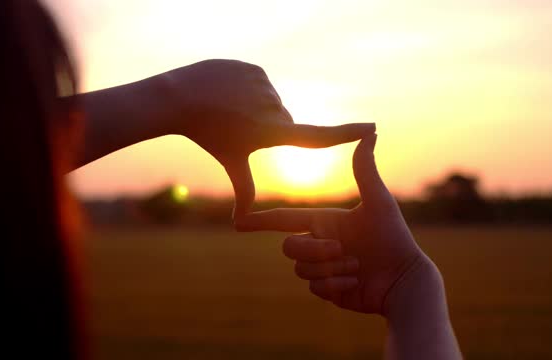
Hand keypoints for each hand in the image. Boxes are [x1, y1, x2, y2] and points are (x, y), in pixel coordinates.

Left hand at [163, 59, 375, 217]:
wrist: (180, 98)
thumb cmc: (208, 135)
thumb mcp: (230, 161)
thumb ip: (243, 188)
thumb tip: (241, 223)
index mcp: (271, 133)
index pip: (317, 136)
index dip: (347, 133)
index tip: (371, 127)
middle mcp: (273, 109)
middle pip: (284, 120)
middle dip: (269, 125)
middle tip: (240, 126)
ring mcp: (264, 86)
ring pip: (271, 101)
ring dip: (257, 106)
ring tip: (231, 109)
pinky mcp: (255, 69)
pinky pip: (260, 83)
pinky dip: (248, 88)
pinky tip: (229, 92)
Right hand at [236, 134, 432, 315]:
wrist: (405, 279)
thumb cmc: (395, 237)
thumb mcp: (378, 201)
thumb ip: (365, 169)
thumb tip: (371, 132)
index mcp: (324, 221)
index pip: (284, 219)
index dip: (260, 220)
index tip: (239, 222)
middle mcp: (319, 243)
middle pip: (288, 247)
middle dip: (314, 250)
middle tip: (342, 251)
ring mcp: (322, 268)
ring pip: (300, 268)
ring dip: (330, 269)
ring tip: (356, 266)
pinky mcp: (328, 289)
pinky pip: (314, 287)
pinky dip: (336, 284)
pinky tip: (356, 281)